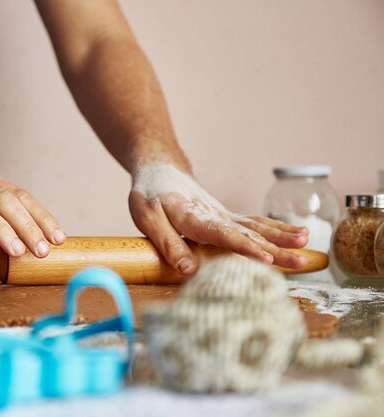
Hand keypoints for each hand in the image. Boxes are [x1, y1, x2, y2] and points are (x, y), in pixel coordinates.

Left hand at [129, 163, 308, 274]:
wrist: (160, 170)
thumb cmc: (150, 195)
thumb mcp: (147, 218)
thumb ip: (168, 243)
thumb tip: (189, 270)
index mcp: (194, 217)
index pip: (223, 235)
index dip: (244, 248)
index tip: (266, 260)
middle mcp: (215, 215)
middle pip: (248, 233)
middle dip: (276, 248)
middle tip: (301, 260)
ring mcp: (224, 215)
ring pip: (257, 227)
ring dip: (282, 236)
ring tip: (307, 244)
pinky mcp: (227, 217)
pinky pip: (256, 223)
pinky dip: (277, 229)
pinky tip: (298, 235)